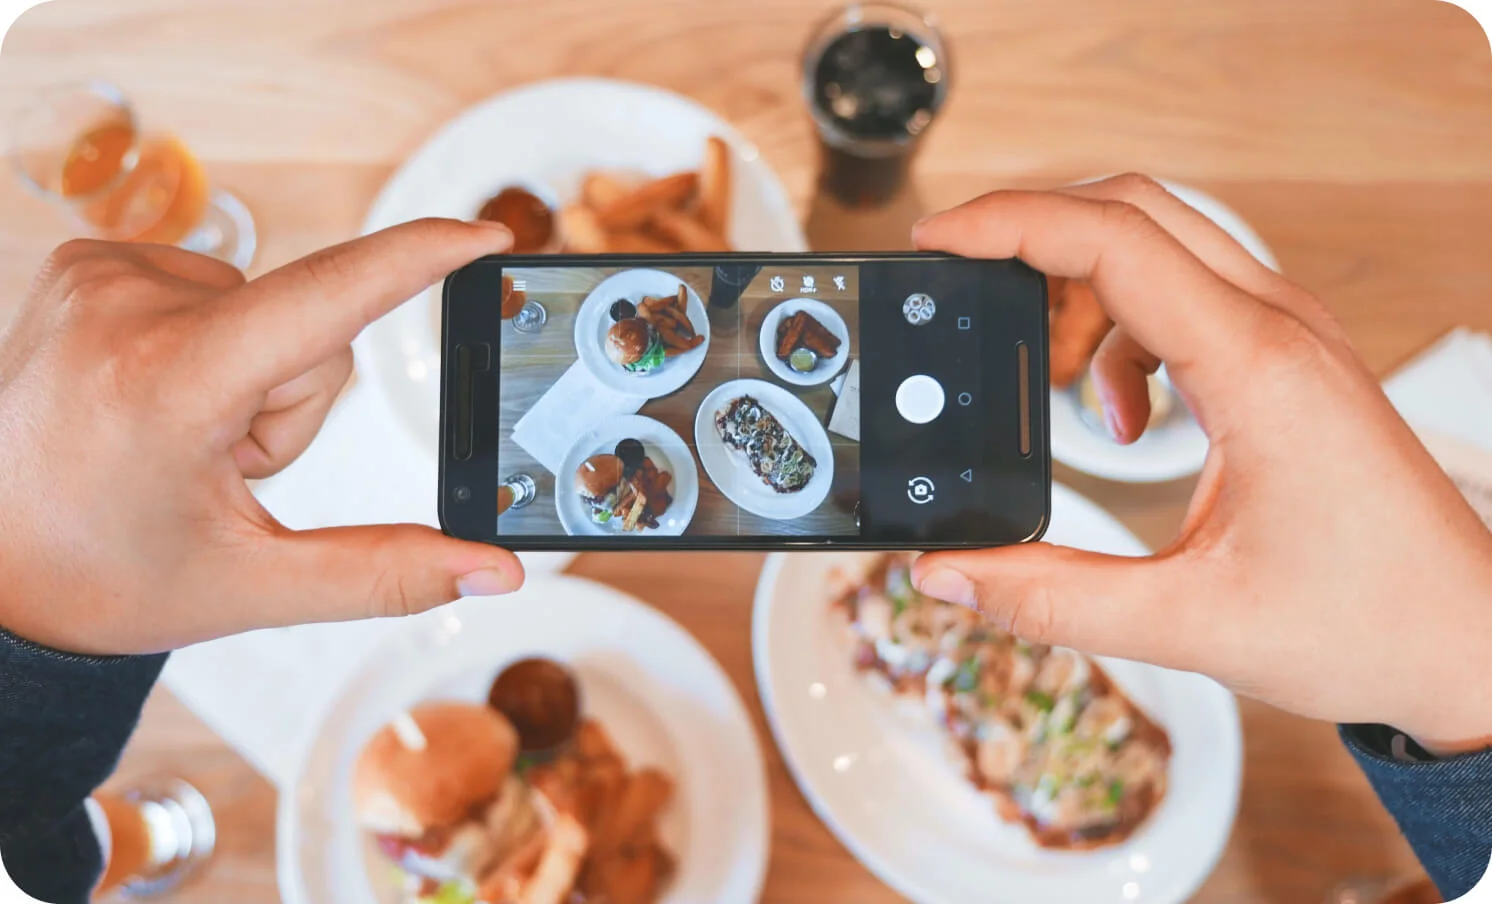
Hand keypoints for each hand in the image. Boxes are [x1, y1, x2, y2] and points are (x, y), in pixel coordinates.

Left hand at [0, 220, 523, 655]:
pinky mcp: (87, 263)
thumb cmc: (100, 578)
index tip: (486, 234)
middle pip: (309, 327)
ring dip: (251, 376)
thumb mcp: (251, 586)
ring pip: (266, 308)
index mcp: (169, 384)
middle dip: (293, 402)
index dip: (420, 259)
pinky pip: (213, 288)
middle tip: (219, 467)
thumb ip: (387, 573)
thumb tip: (493, 573)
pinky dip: (209, 345)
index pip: (328, 298)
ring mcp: (98, 275)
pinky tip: (155, 399)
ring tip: (178, 437)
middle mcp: (126, 306)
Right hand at [911, 176, 1491, 752]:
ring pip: (1159, 246)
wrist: (1468, 641)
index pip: (1114, 241)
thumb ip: (1054, 599)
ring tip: (1048, 381)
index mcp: (1255, 369)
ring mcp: (1290, 336)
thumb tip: (950, 572)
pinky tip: (1123, 416)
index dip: (1010, 224)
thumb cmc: (1369, 623)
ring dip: (1080, 290)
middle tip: (966, 285)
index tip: (938, 239)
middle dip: (1034, 236)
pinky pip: (1185, 296)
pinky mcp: (1289, 360)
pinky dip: (1124, 334)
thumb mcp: (1189, 622)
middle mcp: (1278, 329)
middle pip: (1133, 211)